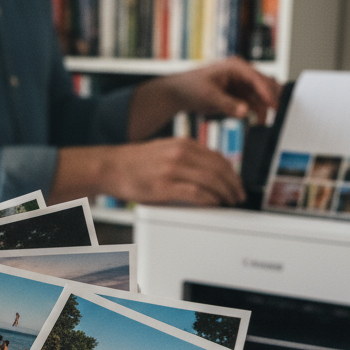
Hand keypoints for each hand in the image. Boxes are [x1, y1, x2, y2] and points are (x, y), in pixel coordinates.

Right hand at [53, 137, 244, 206]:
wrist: (110, 167)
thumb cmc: (134, 163)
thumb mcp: (165, 151)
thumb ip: (186, 158)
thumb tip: (206, 172)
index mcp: (183, 144)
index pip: (218, 158)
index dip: (232, 173)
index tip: (236, 183)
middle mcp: (181, 154)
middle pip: (220, 170)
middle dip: (233, 185)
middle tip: (238, 196)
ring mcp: (173, 170)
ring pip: (211, 181)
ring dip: (225, 194)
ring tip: (229, 203)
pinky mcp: (165, 186)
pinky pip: (196, 193)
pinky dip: (209, 200)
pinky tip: (213, 205)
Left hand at [128, 57, 280, 139]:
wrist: (180, 93)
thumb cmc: (191, 87)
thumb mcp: (209, 96)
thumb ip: (227, 104)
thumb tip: (245, 111)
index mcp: (236, 66)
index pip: (257, 78)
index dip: (267, 92)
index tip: (274, 105)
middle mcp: (241, 73)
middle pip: (264, 85)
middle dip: (270, 99)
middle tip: (277, 114)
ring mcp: (241, 84)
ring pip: (260, 96)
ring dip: (263, 108)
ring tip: (263, 123)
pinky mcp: (239, 95)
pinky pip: (253, 103)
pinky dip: (256, 112)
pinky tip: (257, 122)